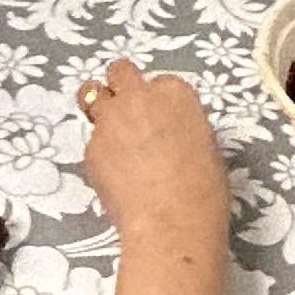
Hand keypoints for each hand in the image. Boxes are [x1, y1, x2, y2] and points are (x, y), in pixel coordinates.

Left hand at [78, 61, 230, 248]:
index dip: (157, 100)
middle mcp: (139, 98)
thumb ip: (182, 125)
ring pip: (92, 97)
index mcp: (175, 93)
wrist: (172, 222)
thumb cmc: (203, 190)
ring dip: (100, 110)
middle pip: (119, 71)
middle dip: (120, 86)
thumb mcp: (205, 146)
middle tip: (125, 111)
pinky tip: (114, 178)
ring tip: (111, 139)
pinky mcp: (90, 149)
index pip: (160, 82)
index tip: (160, 119)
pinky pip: (92, 142)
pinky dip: (99, 154)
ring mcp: (110, 121)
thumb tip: (169, 133)